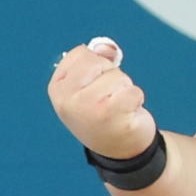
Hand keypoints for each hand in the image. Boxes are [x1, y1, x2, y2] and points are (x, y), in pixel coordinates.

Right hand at [48, 40, 156, 158]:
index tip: (97, 85)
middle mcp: (66, 98)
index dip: (98, 65)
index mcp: (57, 87)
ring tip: (118, 107)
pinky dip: (137, 98)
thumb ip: (95, 60)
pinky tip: (128, 113)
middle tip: (110, 97)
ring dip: (125, 89)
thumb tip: (106, 46)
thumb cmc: (105, 113)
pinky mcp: (109, 115)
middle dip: (112, 75)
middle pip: (98, 62)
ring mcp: (86, 107)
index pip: (81, 54)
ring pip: (118, 76)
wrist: (119, 150)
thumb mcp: (91, 85)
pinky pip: (132, 91)